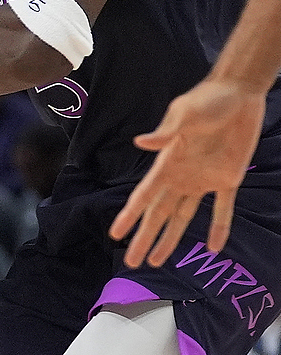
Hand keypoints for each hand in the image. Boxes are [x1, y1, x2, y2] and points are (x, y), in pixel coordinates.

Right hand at [111, 79, 265, 265]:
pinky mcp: (228, 178)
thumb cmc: (207, 99)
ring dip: (171, 239)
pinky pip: (223, 209)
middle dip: (145, 238)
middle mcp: (181, 176)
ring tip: (158, 261)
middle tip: (132, 262)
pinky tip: (215, 248)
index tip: (115, 234)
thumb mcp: (183, 113)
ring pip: (184, 217)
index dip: (130, 216)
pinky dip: (220, 228)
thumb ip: (166, 132)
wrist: (238, 93)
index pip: (144, 195)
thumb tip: (141, 143)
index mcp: (167, 163)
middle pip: (159, 214)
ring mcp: (204, 180)